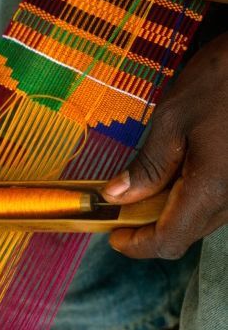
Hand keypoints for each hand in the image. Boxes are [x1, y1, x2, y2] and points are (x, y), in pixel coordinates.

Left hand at [102, 33, 227, 258]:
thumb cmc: (218, 83)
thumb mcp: (172, 121)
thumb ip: (147, 165)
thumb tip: (117, 196)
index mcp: (210, 189)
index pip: (169, 240)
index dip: (137, 245)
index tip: (113, 235)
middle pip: (183, 233)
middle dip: (147, 226)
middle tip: (119, 205)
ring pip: (197, 218)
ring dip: (165, 210)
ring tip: (139, 185)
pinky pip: (210, 200)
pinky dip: (184, 195)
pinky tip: (169, 170)